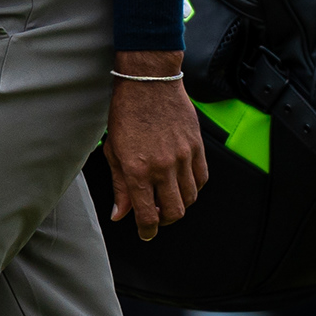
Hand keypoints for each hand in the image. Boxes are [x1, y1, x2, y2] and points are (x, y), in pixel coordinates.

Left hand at [106, 66, 208, 241]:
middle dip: (163, 221)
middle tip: (155, 216)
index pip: (147, 215)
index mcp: (138, 170)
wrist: (149, 82)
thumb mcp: (114, 151)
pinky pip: (202, 178)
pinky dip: (194, 187)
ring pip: (190, 198)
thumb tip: (120, 214)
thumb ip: (120, 186)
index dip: (146, 231)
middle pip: (174, 212)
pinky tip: (182, 183)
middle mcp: (163, 167)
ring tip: (168, 198)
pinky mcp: (197, 147)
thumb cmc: (126, 113)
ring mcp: (183, 157)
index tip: (145, 233)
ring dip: (179, 204)